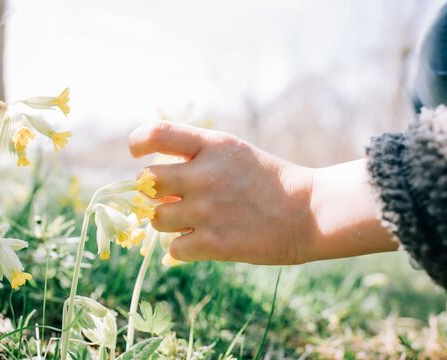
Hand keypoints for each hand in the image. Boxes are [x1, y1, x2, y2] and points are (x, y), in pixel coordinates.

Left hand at [128, 121, 315, 264]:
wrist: (308, 213)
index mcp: (212, 145)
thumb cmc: (267, 181)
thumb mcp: (233, 154)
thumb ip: (194, 160)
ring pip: (156, 218)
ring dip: (166, 221)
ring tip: (190, 221)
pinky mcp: (214, 243)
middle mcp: (205, 174)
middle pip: (147, 180)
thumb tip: (153, 182)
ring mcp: (208, 210)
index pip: (156, 134)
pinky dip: (182, 248)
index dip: (138, 142)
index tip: (137, 152)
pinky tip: (200, 242)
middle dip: (152, 191)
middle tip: (169, 197)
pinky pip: (173, 248)